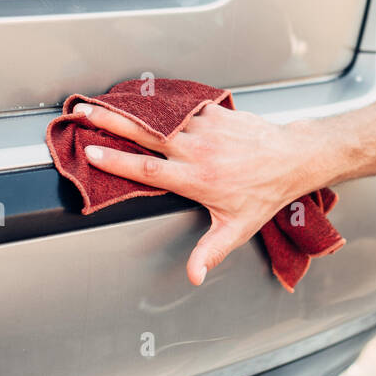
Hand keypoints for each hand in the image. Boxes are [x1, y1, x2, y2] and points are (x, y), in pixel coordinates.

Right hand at [70, 102, 318, 285]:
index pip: (147, 169)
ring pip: (161, 115)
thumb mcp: (237, 228)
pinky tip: (142, 99)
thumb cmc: (264, 193)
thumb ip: (211, 251)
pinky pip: (181, 105)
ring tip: (103, 102)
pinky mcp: (215, 112)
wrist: (292, 158)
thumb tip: (195, 277)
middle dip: (111, 121)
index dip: (116, 161)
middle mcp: (197, 150)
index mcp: (196, 178)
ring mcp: (206, 127)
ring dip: (132, 109)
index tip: (91, 152)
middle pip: (145, 133)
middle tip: (84, 111)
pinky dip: (160, 103)